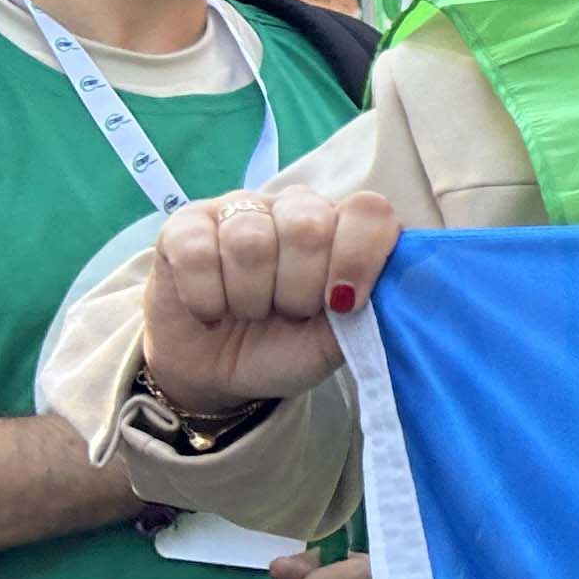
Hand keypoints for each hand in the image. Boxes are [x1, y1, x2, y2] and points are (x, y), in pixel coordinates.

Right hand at [142, 187, 399, 412]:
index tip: (342, 304)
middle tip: (288, 313)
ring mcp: (238, 210)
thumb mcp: (338, 341)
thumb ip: (371, 312)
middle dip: (299, 289)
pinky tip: (211, 312)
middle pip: (308, 225)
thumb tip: (394, 289)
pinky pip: (197, 252)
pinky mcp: (184, 226)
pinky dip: (207, 298)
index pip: (369, 211)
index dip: (359, 257)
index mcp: (342, 229)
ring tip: (249, 313)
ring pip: (250, 239)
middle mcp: (294, 207)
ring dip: (251, 297)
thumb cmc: (287, 347)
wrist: (218, 371)